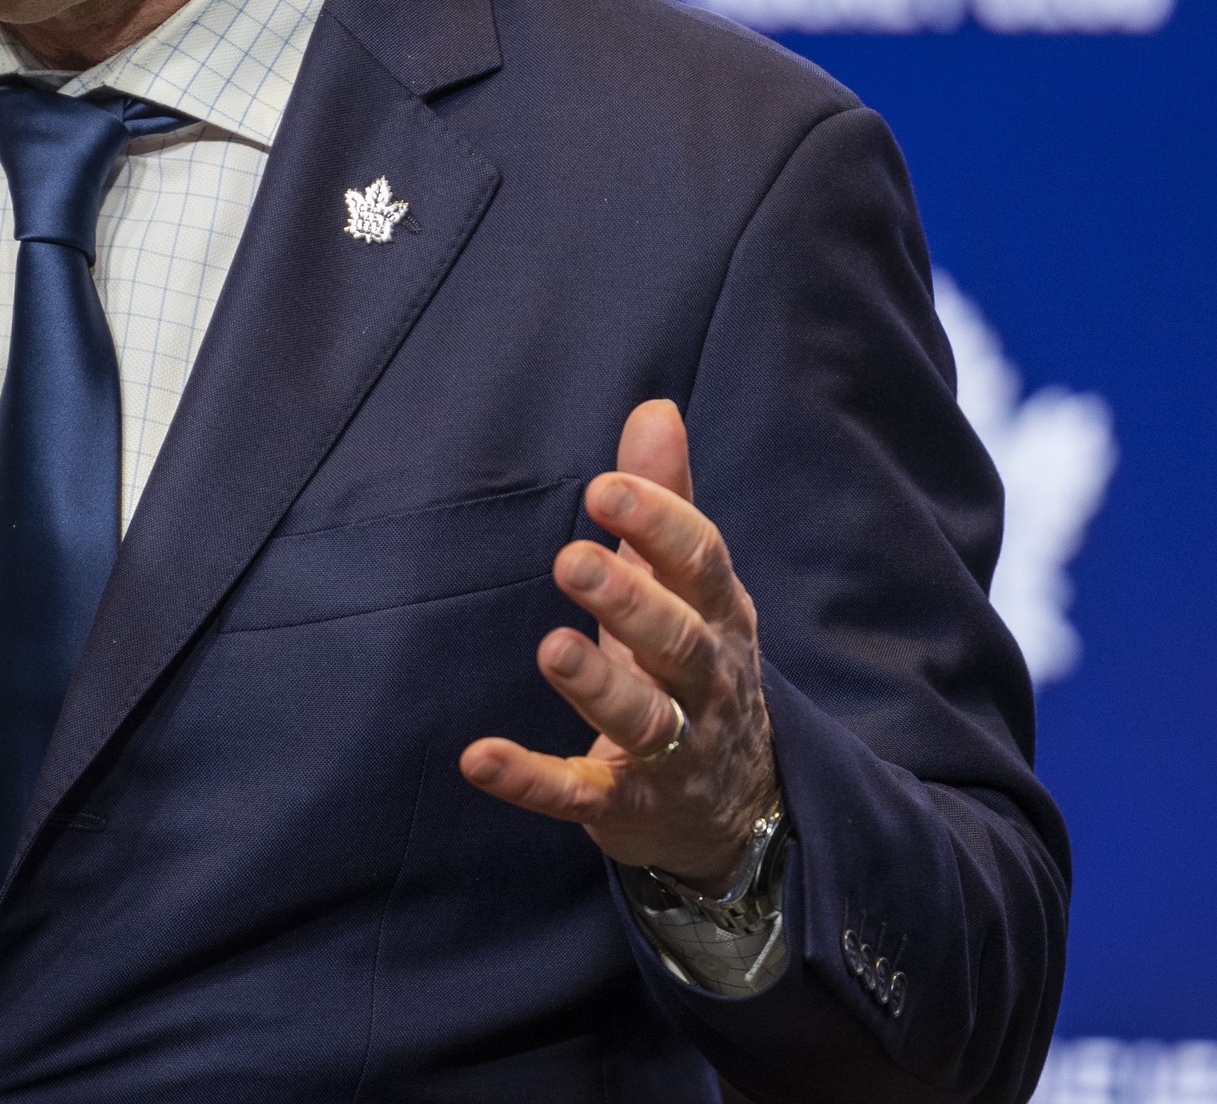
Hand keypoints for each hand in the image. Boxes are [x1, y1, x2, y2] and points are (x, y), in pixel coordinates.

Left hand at [459, 399, 779, 888]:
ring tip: (551, 647)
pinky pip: (580, 793)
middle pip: (679, 639)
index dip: (659, 524)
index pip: (702, 562)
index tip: (606, 487)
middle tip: (572, 559)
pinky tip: (478, 757)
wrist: (738, 808)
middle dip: (630, 600)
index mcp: (719, 615)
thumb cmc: (693, 663)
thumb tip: (655, 408)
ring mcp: (674, 751)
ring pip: (644, 718)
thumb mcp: (687, 585)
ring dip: (596, 685)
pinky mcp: (627, 806)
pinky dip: (531, 780)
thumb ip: (666, 500)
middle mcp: (707, 682)